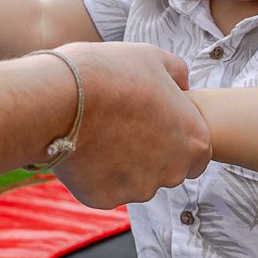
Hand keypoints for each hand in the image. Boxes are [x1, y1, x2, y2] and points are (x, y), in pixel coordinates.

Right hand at [49, 42, 210, 207]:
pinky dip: (94, 175)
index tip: (153, 125)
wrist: (61, 97)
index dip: (175, 139)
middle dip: (149, 156)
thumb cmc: (111, 72)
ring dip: (121, 166)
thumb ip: (177, 73)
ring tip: (98, 135)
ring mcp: (139, 189)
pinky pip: (103, 189)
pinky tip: (81, 149)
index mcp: (195, 141)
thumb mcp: (153, 58)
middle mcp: (173, 172)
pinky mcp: (106, 199)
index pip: (197, 153)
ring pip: (134, 182)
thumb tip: (182, 83)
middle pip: (166, 171)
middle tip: (121, 128)